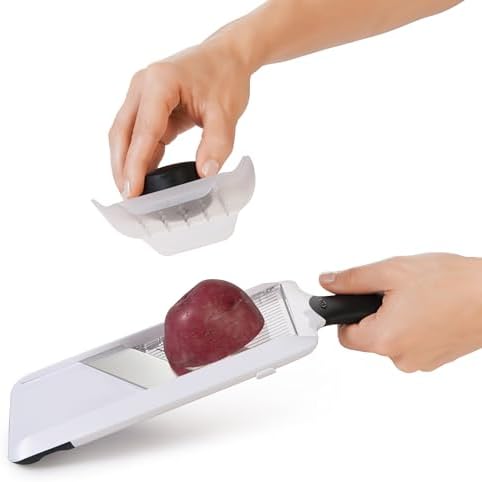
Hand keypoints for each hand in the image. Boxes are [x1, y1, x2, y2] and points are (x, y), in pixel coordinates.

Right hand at [109, 39, 250, 197]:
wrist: (227, 55)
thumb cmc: (226, 76)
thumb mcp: (226, 112)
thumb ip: (217, 144)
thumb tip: (205, 174)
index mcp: (159, 83)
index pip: (143, 131)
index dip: (136, 165)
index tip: (132, 192)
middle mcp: (142, 86)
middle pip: (122, 133)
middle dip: (123, 167)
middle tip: (129, 198)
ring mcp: (141, 94)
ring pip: (124, 134)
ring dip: (126, 163)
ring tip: (134, 192)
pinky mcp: (148, 105)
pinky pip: (138, 134)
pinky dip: (140, 156)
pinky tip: (145, 176)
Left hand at [319, 253, 481, 371]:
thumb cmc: (451, 284)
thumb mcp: (391, 271)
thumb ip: (353, 279)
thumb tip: (329, 282)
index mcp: (385, 340)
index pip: (344, 336)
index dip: (346, 315)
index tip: (355, 301)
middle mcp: (401, 358)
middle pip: (369, 338)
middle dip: (375, 314)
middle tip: (395, 293)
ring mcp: (421, 361)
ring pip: (391, 339)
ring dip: (396, 319)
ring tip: (418, 298)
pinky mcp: (437, 358)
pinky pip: (412, 342)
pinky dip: (414, 326)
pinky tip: (430, 308)